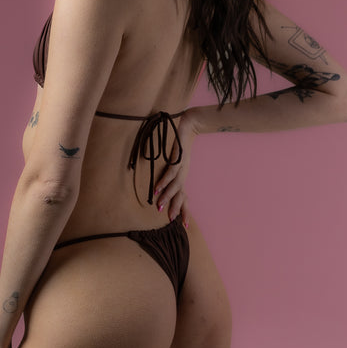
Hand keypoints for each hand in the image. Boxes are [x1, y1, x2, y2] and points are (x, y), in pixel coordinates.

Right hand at [154, 110, 197, 224]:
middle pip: (181, 195)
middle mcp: (183, 173)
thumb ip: (167, 166)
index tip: (183, 224)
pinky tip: (157, 189)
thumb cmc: (180, 140)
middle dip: (176, 209)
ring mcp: (181, 166)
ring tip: (159, 207)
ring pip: (175, 186)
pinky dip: (164, 181)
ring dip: (167, 197)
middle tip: (171, 221)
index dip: (183, 209)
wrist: (190, 122)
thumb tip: (156, 175)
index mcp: (182, 175)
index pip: (183, 196)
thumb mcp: (173, 157)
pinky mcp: (178, 158)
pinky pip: (170, 172)